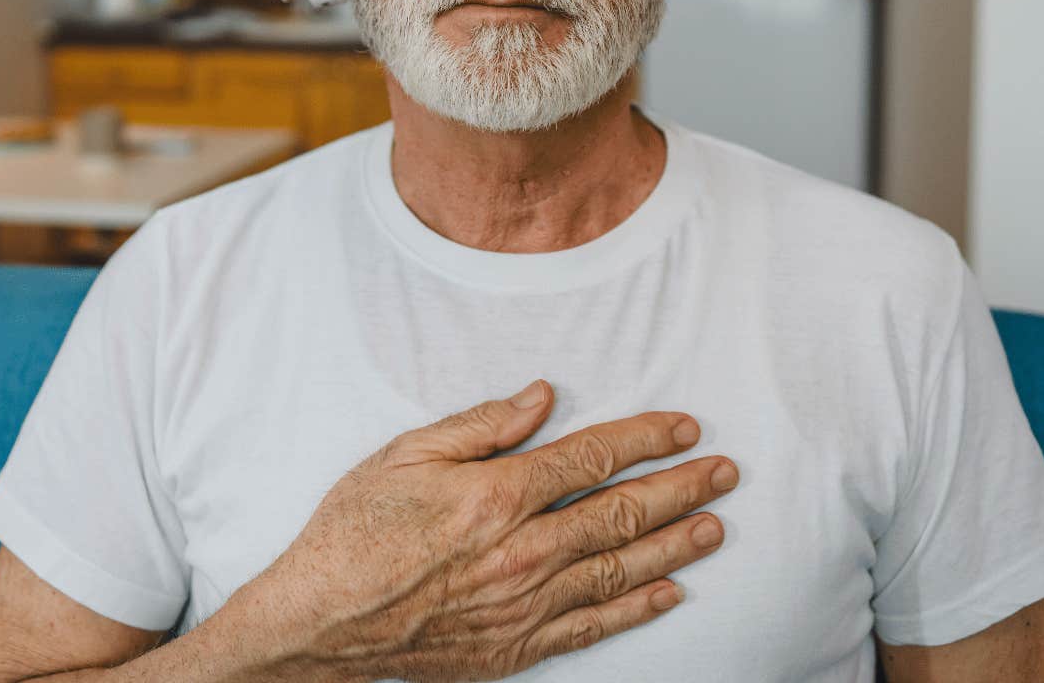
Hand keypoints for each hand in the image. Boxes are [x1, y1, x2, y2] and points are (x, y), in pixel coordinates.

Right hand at [230, 380, 737, 681]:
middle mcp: (522, 552)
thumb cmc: (353, 532)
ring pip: (619, 569)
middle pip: (621, 513)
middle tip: (725, 471)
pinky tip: (669, 593)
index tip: (683, 426)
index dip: (645, 439)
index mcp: (497, 497)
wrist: (319, 624)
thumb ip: (481, 426)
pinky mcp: (515, 646)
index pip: (592, 458)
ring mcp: (523, 605)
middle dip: (681, 488)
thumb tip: (543, 396)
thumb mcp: (405, 456)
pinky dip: (636, 609)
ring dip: (674, 545)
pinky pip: (592, 626)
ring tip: (715, 525)